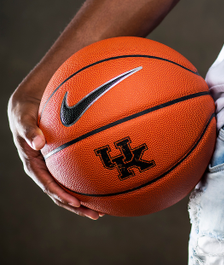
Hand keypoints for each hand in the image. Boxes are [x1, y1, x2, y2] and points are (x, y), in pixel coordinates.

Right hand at [8, 92, 102, 218]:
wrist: (29, 104)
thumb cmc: (26, 111)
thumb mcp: (24, 119)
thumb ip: (30, 130)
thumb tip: (37, 143)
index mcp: (33, 163)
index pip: (47, 184)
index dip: (60, 195)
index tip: (75, 203)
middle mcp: (45, 168)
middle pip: (60, 192)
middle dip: (77, 206)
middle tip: (95, 215)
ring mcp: (54, 166)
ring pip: (69, 187)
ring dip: (85, 200)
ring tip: (103, 211)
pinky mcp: (63, 160)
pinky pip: (76, 174)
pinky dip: (88, 182)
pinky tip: (105, 187)